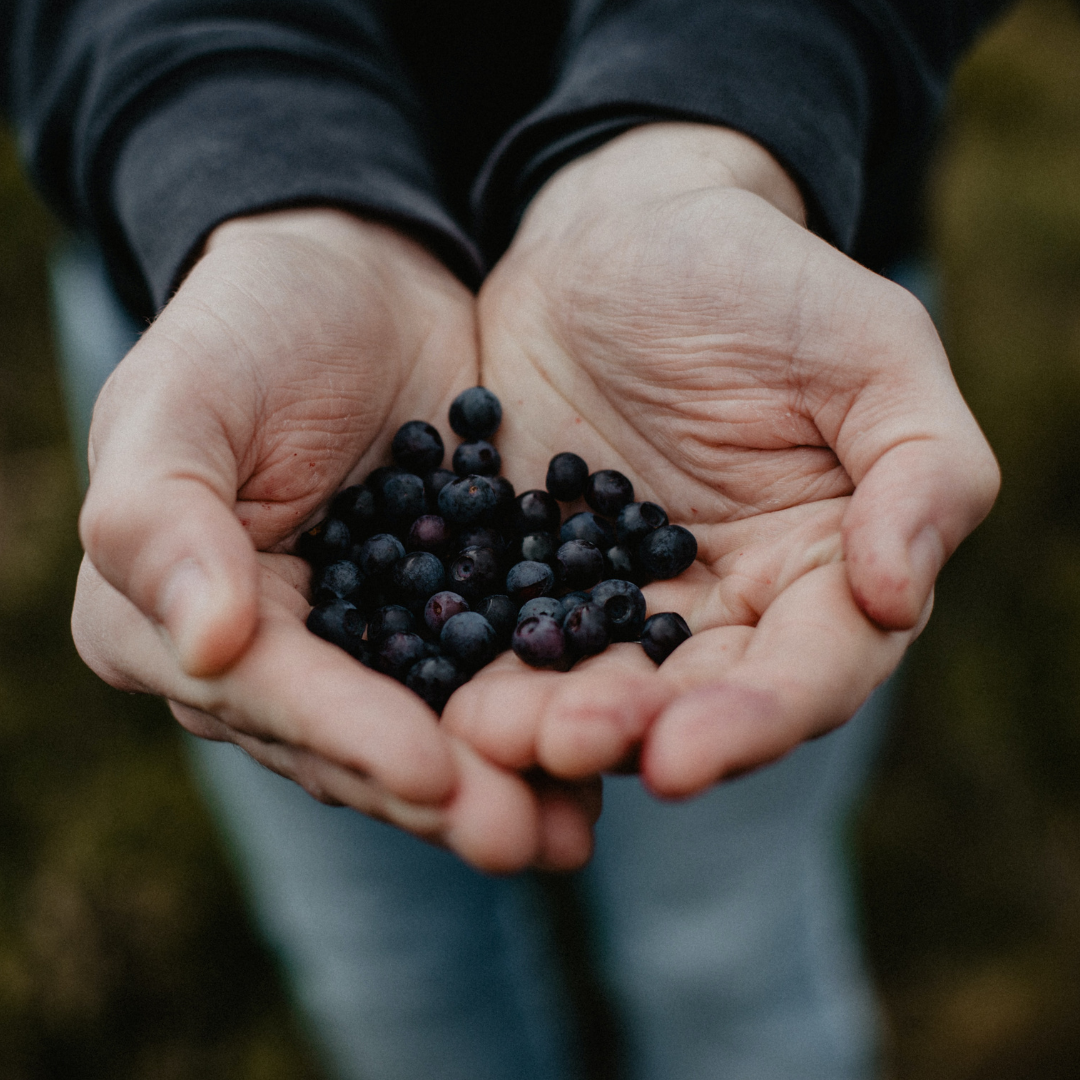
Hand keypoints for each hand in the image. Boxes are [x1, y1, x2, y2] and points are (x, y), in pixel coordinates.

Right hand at [72, 208, 598, 870]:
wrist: (360, 276)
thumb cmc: (253, 324)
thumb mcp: (183, 397)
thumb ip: (162, 517)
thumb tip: (202, 644)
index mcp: (181, 615)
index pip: (265, 694)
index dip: (347, 737)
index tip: (431, 771)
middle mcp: (273, 653)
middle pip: (353, 741)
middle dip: (439, 791)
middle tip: (523, 837)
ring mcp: (369, 640)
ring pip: (430, 726)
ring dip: (501, 779)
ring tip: (574, 827)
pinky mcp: (452, 610)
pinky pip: (494, 670)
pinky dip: (543, 708)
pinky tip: (607, 741)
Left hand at [443, 124, 998, 795]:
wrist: (617, 234)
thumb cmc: (757, 279)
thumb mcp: (870, 348)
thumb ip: (921, 468)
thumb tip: (897, 595)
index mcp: (821, 569)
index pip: (809, 673)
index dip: (753, 722)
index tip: (679, 756)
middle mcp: (725, 604)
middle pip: (691, 701)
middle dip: (630, 732)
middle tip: (563, 743)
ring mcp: (620, 593)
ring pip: (596, 681)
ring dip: (546, 721)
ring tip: (490, 735)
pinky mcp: (535, 568)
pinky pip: (513, 628)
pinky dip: (484, 664)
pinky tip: (441, 692)